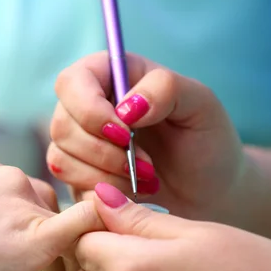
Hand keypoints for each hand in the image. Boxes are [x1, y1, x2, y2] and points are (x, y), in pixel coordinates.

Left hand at [0, 156, 102, 270]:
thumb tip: (100, 207)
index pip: (61, 214)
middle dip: (26, 227)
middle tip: (2, 257)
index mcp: (30, 190)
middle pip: (31, 202)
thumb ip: (70, 228)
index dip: (54, 240)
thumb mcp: (30, 256)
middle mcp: (7, 174)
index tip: (39, 256)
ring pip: (2, 196)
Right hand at [48, 51, 246, 220]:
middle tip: (146, 166)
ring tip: (146, 180)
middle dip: (103, 151)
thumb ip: (165, 89)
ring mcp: (80, 145)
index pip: (72, 82)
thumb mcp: (200, 104)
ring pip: (61, 158)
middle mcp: (88, 107)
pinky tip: (134, 194)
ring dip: (104, 175)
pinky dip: (103, 194)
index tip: (126, 134)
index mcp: (111, 76)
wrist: (210, 190)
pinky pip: (70, 187)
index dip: (90, 110)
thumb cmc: (206, 140)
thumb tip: (126, 108)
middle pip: (61, 124)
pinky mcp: (80, 178)